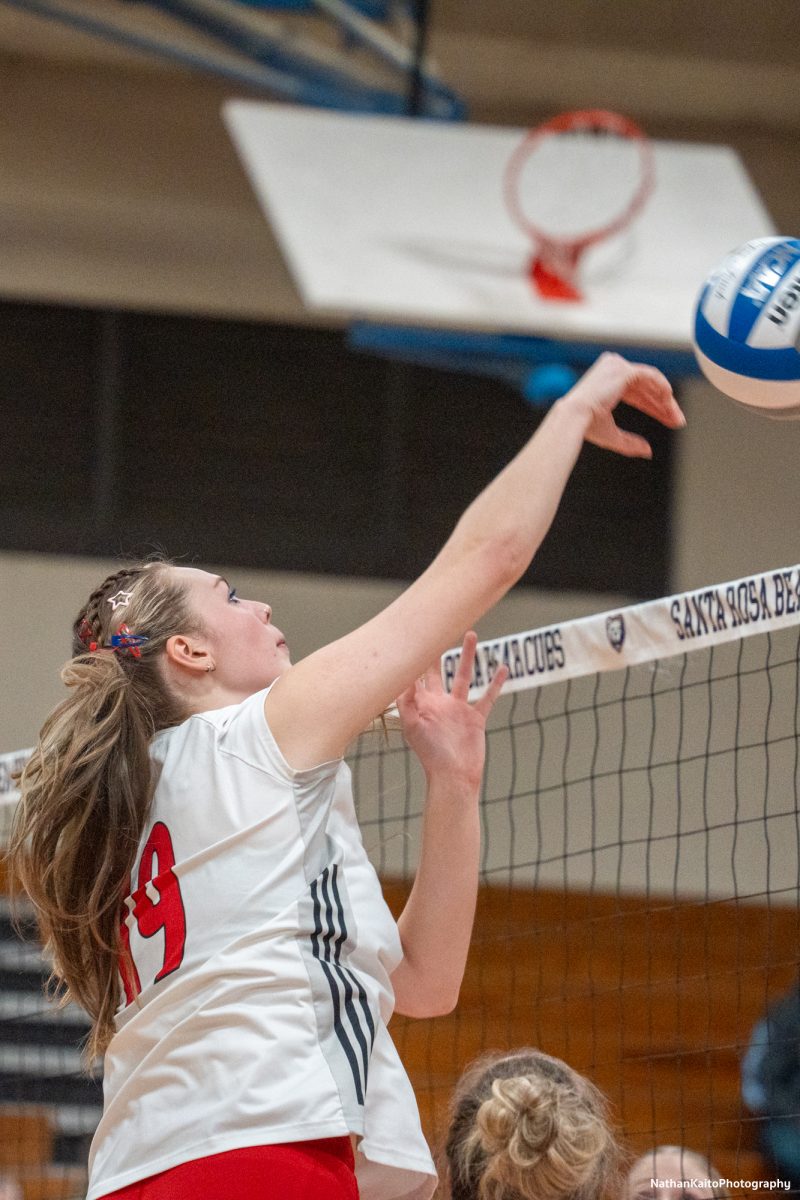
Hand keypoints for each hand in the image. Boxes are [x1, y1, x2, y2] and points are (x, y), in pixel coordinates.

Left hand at [396, 632, 508, 787]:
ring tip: (471, 633)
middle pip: (438, 668)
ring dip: (467, 655)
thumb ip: (407, 702)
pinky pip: (487, 697)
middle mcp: (440, 702)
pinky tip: (503, 668)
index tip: (414, 632)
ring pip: (463, 675)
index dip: (415, 654)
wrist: (453, 777)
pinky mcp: (476, 718)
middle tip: (440, 624)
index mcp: (423, 703)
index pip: (416, 673)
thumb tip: (401, 678)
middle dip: (438, 648)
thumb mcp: (413, 726)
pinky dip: (495, 683)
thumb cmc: (430, 755)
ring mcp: (458, 709)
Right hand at [563, 351, 685, 458]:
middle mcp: (612, 371)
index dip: (654, 407)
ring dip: (665, 399)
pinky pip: (650, 376)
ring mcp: (617, 367)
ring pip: (651, 382)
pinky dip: (662, 387)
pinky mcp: (623, 370)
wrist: (574, 418)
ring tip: (676, 416)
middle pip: (646, 388)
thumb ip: (630, 443)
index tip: (669, 419)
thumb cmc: (586, 426)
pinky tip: (670, 400)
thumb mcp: (612, 435)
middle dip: (663, 405)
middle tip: (676, 420)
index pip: (637, 394)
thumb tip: (648, 451)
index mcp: (607, 383)